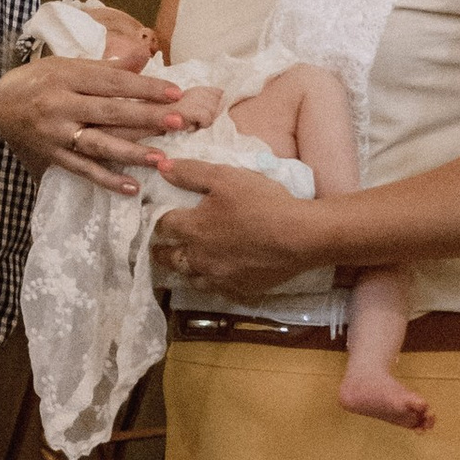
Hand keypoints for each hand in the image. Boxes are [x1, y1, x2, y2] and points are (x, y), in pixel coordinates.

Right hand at [0, 53, 193, 195]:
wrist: (0, 105)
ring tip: (160, 159)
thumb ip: (106, 66)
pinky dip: (106, 179)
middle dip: (146, 117)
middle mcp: (60, 105)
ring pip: (98, 144)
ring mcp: (55, 133)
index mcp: (66, 76)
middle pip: (110, 112)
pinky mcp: (52, 156)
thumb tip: (144, 55)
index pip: (112, 82)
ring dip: (131, 152)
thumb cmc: (41, 80)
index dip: (145, 87)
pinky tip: (131, 187)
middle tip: (179, 122)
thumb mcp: (68, 64)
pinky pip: (82, 170)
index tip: (176, 93)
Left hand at [148, 152, 327, 298]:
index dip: (158, 220)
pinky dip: (212, 282)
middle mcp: (199, 258)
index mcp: (192, 229)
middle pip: (169, 258)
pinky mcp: (239, 290)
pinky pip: (217, 290)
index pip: (162, 226)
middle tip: (161, 247)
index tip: (158, 219)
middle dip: (162, 251)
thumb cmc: (261, 202)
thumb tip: (161, 168)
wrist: (300, 236)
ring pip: (190, 278)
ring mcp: (219, 278)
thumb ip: (190, 172)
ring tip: (188, 262)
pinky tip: (218, 275)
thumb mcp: (225, 177)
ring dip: (186, 269)